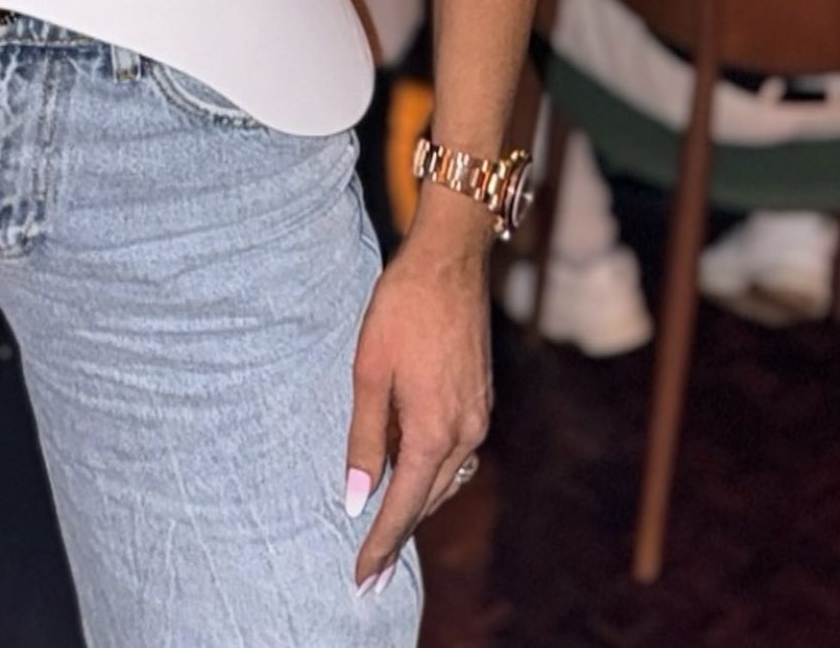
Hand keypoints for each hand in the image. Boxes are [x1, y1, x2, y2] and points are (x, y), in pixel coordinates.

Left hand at [345, 222, 494, 591]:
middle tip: (371, 571)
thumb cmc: (402, 309)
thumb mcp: (369, 370)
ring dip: (415, 505)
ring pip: (444, 479)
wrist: (449, 261)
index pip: (404, 505)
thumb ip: (365, 437)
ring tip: (386, 532)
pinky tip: (411, 474)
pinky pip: (455, 455)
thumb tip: (358, 497)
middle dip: (398, 535)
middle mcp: (465, 432)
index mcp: (434, 429)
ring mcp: (478, 417)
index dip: (381, 544)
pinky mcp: (481, 401)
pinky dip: (431, 474)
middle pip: (427, 499)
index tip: (363, 577)